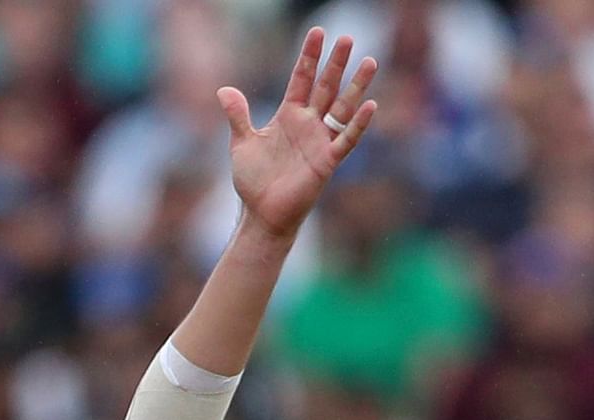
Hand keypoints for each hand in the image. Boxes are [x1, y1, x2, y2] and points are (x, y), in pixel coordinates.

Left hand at [218, 29, 377, 238]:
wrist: (261, 213)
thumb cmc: (254, 180)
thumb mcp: (242, 143)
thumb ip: (238, 116)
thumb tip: (223, 90)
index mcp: (288, 115)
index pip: (301, 79)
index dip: (309, 57)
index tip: (318, 32)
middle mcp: (308, 124)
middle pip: (325, 86)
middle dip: (336, 63)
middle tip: (348, 37)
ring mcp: (320, 141)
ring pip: (342, 107)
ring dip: (356, 86)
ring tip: (370, 61)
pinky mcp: (327, 161)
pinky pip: (346, 140)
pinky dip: (357, 124)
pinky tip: (369, 105)